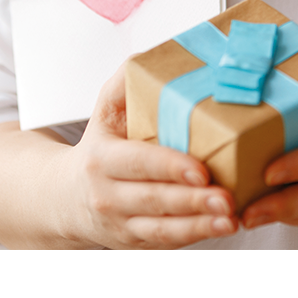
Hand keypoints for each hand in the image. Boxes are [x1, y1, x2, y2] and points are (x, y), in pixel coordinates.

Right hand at [62, 69, 239, 248]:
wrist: (65, 197)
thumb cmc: (99, 146)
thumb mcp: (105, 111)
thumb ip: (125, 82)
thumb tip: (151, 55)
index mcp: (102, 159)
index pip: (138, 163)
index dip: (169, 167)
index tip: (201, 169)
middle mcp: (107, 195)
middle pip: (154, 199)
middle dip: (193, 200)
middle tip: (228, 197)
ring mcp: (120, 223)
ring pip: (162, 228)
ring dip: (199, 224)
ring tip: (232, 217)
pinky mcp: (134, 242)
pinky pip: (166, 241)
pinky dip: (195, 235)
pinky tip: (222, 227)